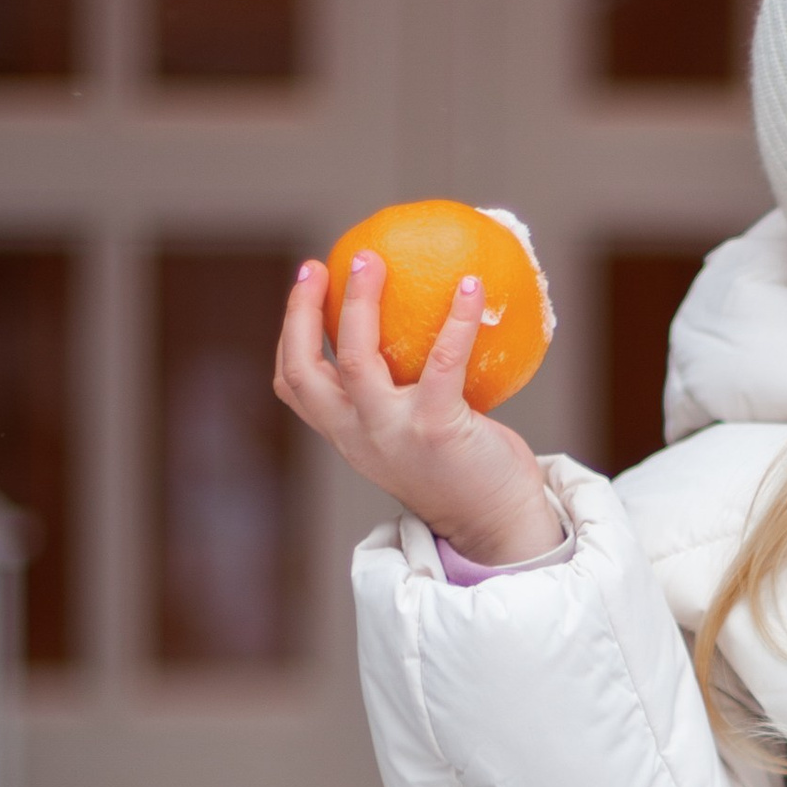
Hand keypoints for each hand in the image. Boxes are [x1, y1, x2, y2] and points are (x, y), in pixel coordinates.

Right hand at [274, 254, 564, 565]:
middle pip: (306, 368)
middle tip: (326, 262)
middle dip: (304, 310)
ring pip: (356, 357)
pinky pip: (442, 360)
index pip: (295, 384)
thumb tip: (423, 323)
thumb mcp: (415, 434)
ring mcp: (392, 434)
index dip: (290, 332)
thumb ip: (404, 394)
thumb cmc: (464, 471)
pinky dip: (458, 318)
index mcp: (347, 435)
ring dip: (360, 302)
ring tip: (375, 259)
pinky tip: (473, 285)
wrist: (497, 526)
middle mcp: (358, 436)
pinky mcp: (436, 429)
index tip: (308, 283)